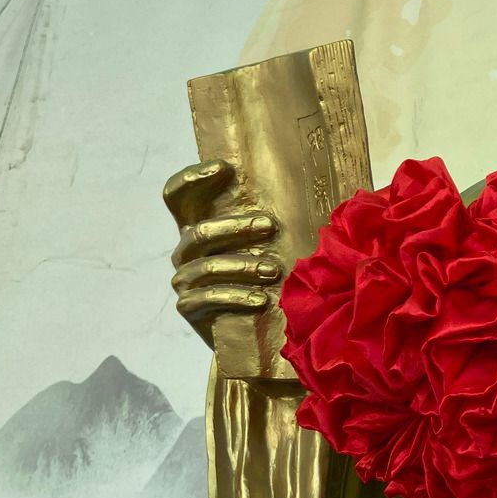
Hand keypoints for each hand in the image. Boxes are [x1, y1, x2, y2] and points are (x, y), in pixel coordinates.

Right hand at [163, 159, 280, 345]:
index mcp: (199, 225)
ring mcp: (185, 279)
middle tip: (269, 226)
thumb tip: (319, 188)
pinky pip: (208, 298)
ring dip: (242, 266)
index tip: (224, 168)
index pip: (177, 195)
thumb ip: (271, 218)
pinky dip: (236, 296)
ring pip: (207, 266)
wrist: (253, 329)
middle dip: (235, 227)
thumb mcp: (268, 242)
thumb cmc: (267, 275)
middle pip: (199, 231)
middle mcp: (187, 250)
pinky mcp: (189, 307)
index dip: (192, 177)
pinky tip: (260, 299)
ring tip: (274, 271)